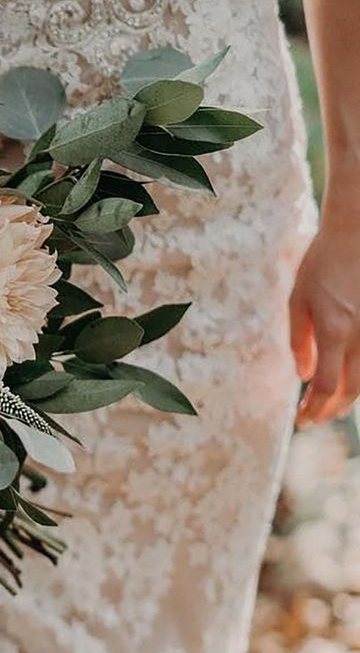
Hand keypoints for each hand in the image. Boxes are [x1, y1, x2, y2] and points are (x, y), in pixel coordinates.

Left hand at [290, 195, 359, 424]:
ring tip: (330, 409)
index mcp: (335, 331)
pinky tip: (348, 384)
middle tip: (312, 419)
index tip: (301, 420)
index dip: (313, 409)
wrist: (358, 232)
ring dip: (348, 399)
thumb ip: (299, 340)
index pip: (326, 386)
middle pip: (350, 390)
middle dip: (329, 411)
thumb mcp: (298, 300)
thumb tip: (303, 375)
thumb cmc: (322, 263)